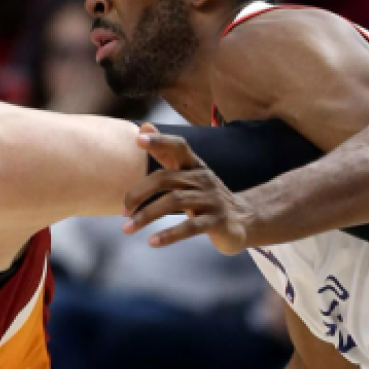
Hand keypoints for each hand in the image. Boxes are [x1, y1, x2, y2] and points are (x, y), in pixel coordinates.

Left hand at [122, 124, 254, 253]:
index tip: (137, 139)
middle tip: (123, 211)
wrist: (245, 220)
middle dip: (139, 193)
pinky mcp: (217, 222)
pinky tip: (152, 242)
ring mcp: (211, 200)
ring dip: (146, 216)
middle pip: (166, 178)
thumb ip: (165, 153)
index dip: (160, 141)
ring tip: (127, 228)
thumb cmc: (206, 196)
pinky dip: (169, 234)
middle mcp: (203, 179)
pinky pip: (190, 227)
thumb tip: (143, 126)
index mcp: (195, 166)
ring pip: (174, 202)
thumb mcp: (188, 174)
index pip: (179, 146)